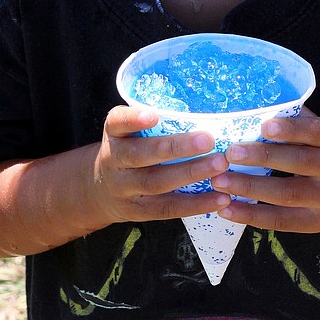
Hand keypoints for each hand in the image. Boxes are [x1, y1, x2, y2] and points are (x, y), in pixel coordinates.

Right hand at [90, 105, 230, 225]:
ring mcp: (124, 189)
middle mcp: (114, 161)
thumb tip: (205, 107)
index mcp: (114, 134)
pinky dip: (195, 204)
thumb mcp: (127, 132)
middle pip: (141, 155)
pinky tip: (220, 198)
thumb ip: (154, 121)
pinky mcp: (137, 211)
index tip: (154, 115)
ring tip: (219, 165)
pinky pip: (167, 209)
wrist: (98, 191)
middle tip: (208, 140)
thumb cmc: (128, 150)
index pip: (117, 123)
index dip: (133, 119)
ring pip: (156, 183)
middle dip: (176, 148)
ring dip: (190, 174)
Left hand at [210, 108, 319, 232]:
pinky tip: (226, 209)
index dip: (291, 129)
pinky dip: (251, 215)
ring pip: (287, 194)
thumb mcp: (313, 132)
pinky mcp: (316, 223)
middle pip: (300, 163)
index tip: (263, 127)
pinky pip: (281, 221)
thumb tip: (248, 108)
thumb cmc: (317, 150)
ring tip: (220, 181)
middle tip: (230, 153)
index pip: (316, 131)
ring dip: (250, 187)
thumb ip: (289, 120)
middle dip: (262, 157)